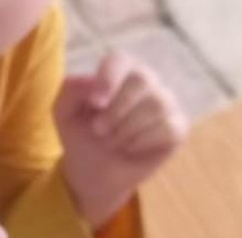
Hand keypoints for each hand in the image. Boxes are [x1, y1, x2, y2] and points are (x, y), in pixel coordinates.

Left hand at [55, 51, 189, 227]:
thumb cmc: (81, 137)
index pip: (120, 60)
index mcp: (119, 72)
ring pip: (156, 104)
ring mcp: (165, 103)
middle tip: (99, 131)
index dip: (108, 79)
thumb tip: (90, 80)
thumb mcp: (64, 114)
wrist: (93, 173)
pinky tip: (131, 149)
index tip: (94, 103)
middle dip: (116, 110)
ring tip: (113, 142)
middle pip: (142, 79)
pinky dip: (143, 142)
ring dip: (127, 129)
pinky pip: (168, 128)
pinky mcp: (177, 128)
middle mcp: (146, 82)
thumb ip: (70, 90)